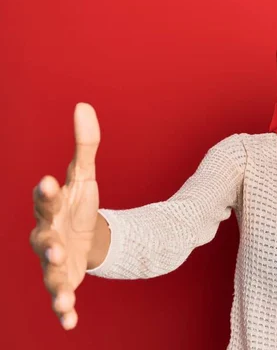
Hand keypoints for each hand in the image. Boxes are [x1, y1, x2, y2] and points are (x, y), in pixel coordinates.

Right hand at [29, 103, 100, 329]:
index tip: (50, 181)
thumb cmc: (78, 203)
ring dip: (55, 278)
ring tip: (64, 284)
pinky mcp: (64, 281)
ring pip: (49, 271)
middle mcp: (47, 235)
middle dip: (47, 242)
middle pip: (42, 238)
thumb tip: (83, 105)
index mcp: (52, 207)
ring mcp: (53, 260)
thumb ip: (85, 144)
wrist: (81, 236)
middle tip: (56, 246)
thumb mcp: (85, 175)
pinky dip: (64, 308)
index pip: (46, 198)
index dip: (47, 192)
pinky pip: (61, 296)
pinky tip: (70, 321)